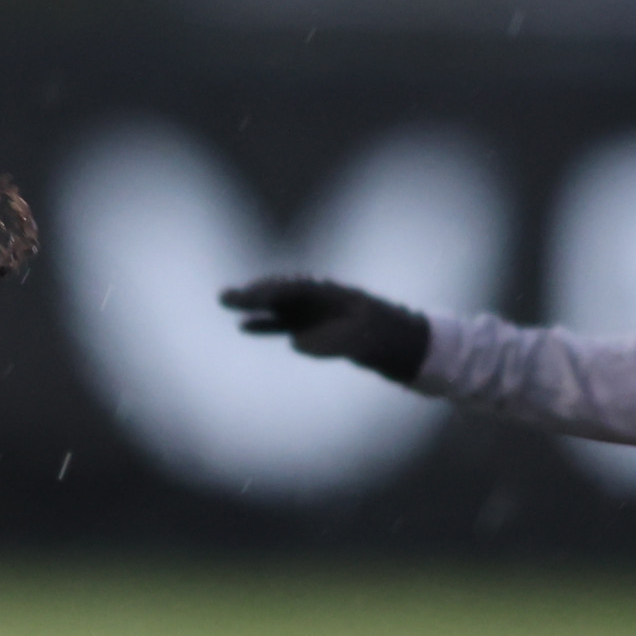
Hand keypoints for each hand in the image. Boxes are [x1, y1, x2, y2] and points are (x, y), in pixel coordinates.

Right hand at [219, 275, 429, 384]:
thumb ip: (333, 342)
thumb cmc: (390, 338)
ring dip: (255, 306)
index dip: (271, 292)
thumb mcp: (365, 341)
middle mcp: (323, 301)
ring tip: (226, 304)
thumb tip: (296, 342)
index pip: (296, 289)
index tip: (248, 297)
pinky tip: (244, 328)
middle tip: (224, 296)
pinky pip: (285, 324)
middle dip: (255, 294)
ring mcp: (320, 314)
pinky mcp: (320, 329)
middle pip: (283, 293)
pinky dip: (266, 324)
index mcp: (334, 296)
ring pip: (280, 306)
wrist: (411, 346)